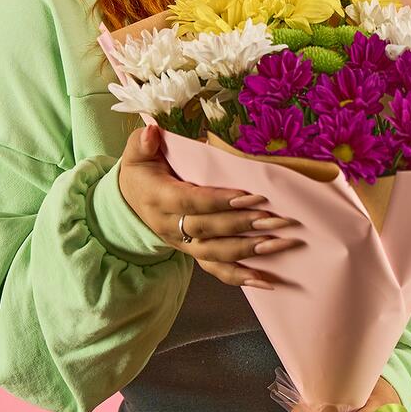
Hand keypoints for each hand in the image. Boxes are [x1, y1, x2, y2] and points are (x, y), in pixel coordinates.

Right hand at [118, 124, 302, 288]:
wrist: (131, 201)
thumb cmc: (142, 171)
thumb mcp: (136, 153)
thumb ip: (142, 141)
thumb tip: (151, 131)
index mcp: (158, 199)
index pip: (192, 202)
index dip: (220, 201)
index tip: (251, 196)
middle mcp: (170, 227)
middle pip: (209, 229)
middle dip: (244, 225)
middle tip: (277, 219)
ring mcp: (183, 244)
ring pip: (216, 253)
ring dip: (249, 251)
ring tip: (280, 243)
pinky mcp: (194, 254)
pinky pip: (217, 271)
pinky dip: (242, 277)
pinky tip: (267, 280)